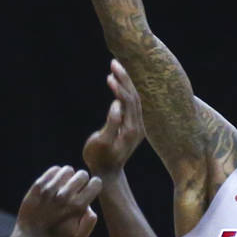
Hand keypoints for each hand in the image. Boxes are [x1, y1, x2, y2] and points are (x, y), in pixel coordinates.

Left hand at [17, 165, 102, 236]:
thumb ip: (90, 223)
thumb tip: (90, 207)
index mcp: (77, 206)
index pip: (96, 183)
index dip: (94, 186)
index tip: (87, 192)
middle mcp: (64, 196)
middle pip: (82, 174)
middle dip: (82, 180)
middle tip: (75, 189)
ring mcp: (50, 190)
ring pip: (67, 170)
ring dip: (68, 177)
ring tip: (64, 187)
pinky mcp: (39, 186)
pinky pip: (53, 170)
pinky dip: (56, 175)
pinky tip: (54, 185)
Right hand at [83, 59, 144, 178]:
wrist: (107, 173)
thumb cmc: (99, 158)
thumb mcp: (101, 142)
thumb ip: (111, 123)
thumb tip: (116, 104)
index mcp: (131, 129)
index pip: (128, 101)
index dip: (119, 87)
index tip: (109, 76)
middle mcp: (138, 126)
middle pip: (134, 96)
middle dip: (124, 78)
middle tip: (114, 62)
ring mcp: (137, 126)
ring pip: (134, 99)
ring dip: (125, 82)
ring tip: (115, 67)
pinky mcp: (133, 127)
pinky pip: (131, 104)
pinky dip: (125, 91)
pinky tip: (117, 83)